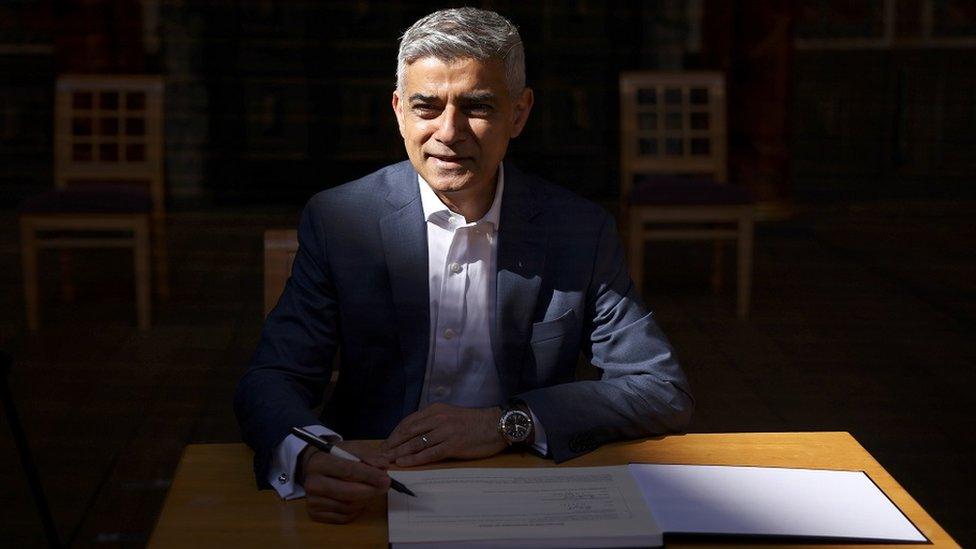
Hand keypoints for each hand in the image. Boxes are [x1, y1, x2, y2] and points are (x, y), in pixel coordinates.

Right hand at [300, 440, 390, 523]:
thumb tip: (383, 465)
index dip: (370, 476)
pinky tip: (358, 499)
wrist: (312, 467)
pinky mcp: (315, 514)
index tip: (386, 479)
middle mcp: (312, 483)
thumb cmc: (334, 457)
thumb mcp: (350, 449)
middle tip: (385, 486)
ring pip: (349, 506)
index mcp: (319, 463)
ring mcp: (312, 501)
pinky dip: (356, 509)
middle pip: (349, 492)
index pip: (348, 471)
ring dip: (365, 499)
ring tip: (369, 489)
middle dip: (371, 490)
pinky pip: (344, 516)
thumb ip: (368, 456)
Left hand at [380, 403, 506, 466]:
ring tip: (387, 461)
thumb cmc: (474, 423)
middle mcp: (438, 418)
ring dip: (399, 452)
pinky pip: (429, 453)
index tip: (385, 445)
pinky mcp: (453, 444)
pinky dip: (414, 458)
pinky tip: (404, 463)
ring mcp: (445, 431)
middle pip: (408, 432)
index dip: (394, 434)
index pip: (408, 422)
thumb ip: (433, 422)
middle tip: (380, 455)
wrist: (497, 425)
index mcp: (436, 410)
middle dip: (392, 444)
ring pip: (416, 443)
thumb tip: (415, 435)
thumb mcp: (450, 416)